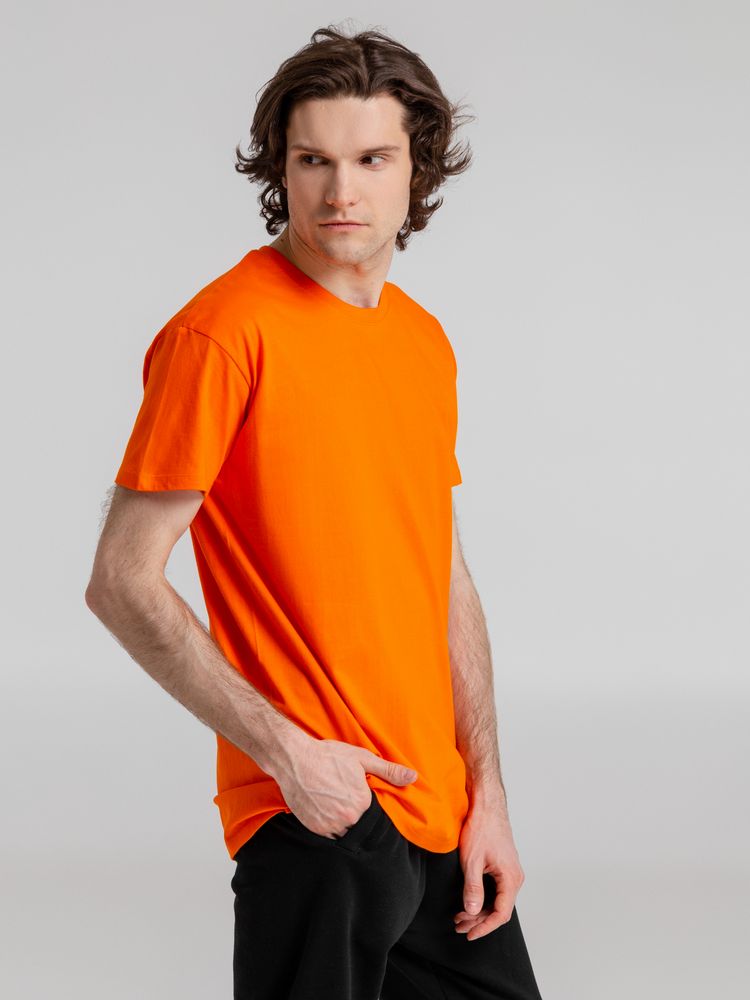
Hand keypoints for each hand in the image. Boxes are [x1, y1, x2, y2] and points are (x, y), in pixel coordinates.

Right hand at [273, 736, 417, 838]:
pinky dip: (331, 826)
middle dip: (358, 817)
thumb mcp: (362, 758)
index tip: (363, 798)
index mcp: (362, 803)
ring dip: (345, 825)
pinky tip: (327, 809)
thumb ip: (388, 770)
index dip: (371, 806)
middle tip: (348, 800)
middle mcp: (347, 819)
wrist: (294, 759)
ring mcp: (329, 826)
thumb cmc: (328, 756)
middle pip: (361, 826)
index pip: (375, 815)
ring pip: (345, 834)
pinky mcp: (314, 828)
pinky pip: (329, 835)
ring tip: (338, 805)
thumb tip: (413, 777)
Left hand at [453, 795, 524, 940]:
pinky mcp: (503, 865)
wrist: (486, 804)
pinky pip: (495, 889)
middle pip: (499, 909)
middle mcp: (515, 876)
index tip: (469, 934)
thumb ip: (473, 888)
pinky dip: (482, 898)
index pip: (501, 914)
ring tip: (459, 917)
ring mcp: (510, 871)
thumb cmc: (481, 827)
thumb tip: (471, 912)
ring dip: (479, 910)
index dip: (484, 927)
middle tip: (458, 926)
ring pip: (497, 900)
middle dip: (478, 920)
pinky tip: (468, 900)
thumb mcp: (472, 860)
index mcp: (511, 878)